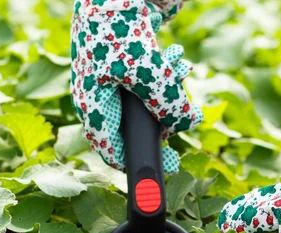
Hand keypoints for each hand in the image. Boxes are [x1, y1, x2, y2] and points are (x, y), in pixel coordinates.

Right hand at [70, 0, 202, 172]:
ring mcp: (118, 76)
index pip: (111, 147)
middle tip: (185, 120)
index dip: (139, 162)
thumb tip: (188, 122)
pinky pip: (157, 81)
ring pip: (150, 103)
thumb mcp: (145, 68)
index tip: (168, 167)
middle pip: (135, 127)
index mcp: (92, 101)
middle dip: (163, 123)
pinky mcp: (135, 59)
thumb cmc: (118, 18)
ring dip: (171, 93)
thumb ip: (167, 102)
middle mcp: (102, 92)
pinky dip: (171, 76)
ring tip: (181, 70)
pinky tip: (179, 61)